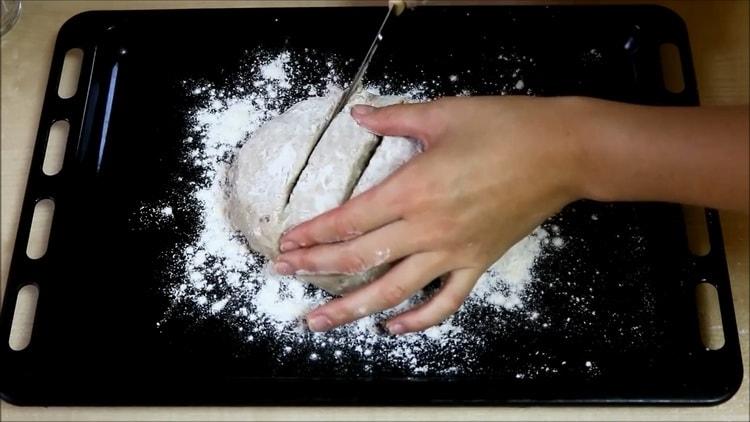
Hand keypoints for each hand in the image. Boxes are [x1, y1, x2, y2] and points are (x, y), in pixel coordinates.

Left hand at [274, 96, 587, 333]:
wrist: (562, 152)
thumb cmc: (504, 127)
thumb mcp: (443, 114)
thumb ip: (393, 118)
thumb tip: (358, 116)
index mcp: (414, 189)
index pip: (350, 221)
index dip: (314, 235)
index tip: (286, 243)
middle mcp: (428, 228)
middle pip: (361, 259)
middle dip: (317, 269)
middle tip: (283, 274)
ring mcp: (453, 252)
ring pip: (394, 291)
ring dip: (352, 309)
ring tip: (319, 322)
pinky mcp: (477, 262)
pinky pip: (445, 302)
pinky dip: (418, 320)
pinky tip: (394, 327)